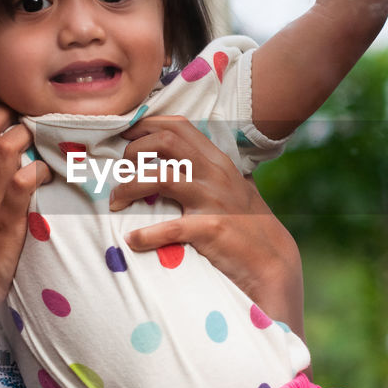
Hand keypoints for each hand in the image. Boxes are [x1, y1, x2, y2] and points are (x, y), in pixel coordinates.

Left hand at [109, 116, 303, 330]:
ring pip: (161, 178)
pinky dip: (146, 234)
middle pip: (166, 141)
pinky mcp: (210, 228)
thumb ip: (210, 172)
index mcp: (217, 161)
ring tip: (116, 201)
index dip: (146, 126)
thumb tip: (180, 162)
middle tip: (121, 170)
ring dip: (129, 186)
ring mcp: (213, 199)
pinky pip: (170, 227)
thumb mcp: (233, 188)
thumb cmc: (247, 225)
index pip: (178, 126)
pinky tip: (132, 240)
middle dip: (134, 151)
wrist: (272, 261)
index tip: (125, 137)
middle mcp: (215, 174)